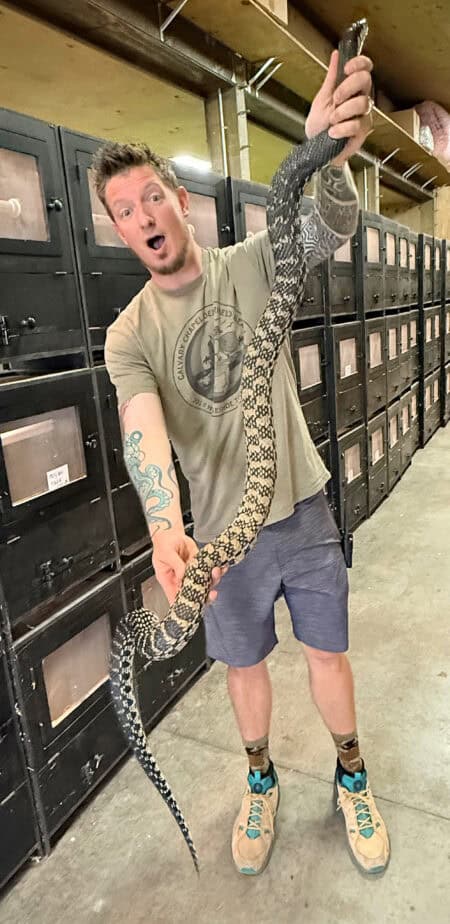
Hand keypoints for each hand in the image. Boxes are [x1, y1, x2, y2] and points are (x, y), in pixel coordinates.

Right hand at [152, 529, 226, 604]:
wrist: (171, 533)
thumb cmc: (163, 544)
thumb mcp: (166, 554)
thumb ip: (176, 565)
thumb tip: (184, 575)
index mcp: (169, 581)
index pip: (176, 598)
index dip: (186, 604)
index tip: (197, 605)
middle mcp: (182, 580)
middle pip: (195, 593)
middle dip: (205, 595)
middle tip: (212, 592)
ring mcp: (192, 573)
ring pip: (205, 582)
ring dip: (213, 580)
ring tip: (216, 571)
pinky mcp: (200, 564)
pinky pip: (209, 570)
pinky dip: (217, 570)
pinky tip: (221, 567)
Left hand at [305, 50, 373, 164]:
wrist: (315, 150)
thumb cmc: (319, 126)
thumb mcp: (321, 98)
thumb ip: (331, 77)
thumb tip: (336, 56)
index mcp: (351, 88)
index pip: (364, 68)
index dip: (359, 63)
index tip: (346, 68)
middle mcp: (360, 99)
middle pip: (365, 80)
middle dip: (347, 87)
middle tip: (335, 99)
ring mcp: (363, 115)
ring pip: (362, 103)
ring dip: (342, 112)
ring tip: (331, 120)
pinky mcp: (363, 132)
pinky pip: (356, 124)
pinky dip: (341, 129)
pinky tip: (333, 133)